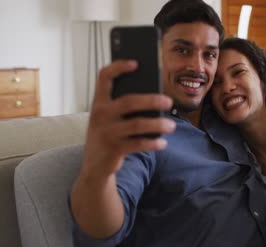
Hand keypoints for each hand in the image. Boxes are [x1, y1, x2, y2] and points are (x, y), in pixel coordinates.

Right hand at [81, 60, 175, 178]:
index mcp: (99, 102)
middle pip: (129, 101)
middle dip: (152, 100)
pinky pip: (139, 144)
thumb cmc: (108, 134)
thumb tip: (155, 97)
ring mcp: (106, 132)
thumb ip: (124, 106)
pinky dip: (153, 143)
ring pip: (138, 124)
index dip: (118, 67)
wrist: (94, 165)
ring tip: (171, 126)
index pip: (104, 77)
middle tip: (169, 101)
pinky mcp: (113, 149)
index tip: (136, 63)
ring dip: (158, 124)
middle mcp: (100, 115)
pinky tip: (163, 142)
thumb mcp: (110, 119)